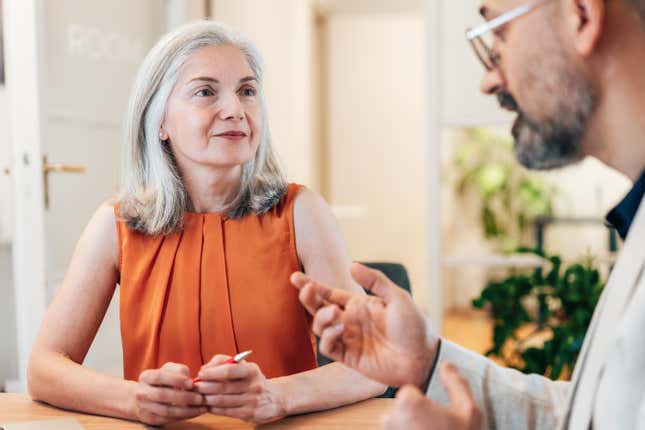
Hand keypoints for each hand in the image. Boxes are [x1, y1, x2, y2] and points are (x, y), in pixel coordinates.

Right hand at [132, 362, 206, 425]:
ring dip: (186, 410)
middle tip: (200, 398)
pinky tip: (194, 413)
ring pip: (166, 411)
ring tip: (201, 408)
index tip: (191, 383)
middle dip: (184, 397)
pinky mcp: (149, 419)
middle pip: (162, 395)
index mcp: (146, 376)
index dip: (176, 380)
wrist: (146, 397)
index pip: (160, 377)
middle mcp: (141, 392)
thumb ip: (179, 370)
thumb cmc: (163, 380)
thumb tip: (189, 382)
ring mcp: (144, 407)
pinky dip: (183, 417)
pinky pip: (167, 420)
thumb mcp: (169, 370)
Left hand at [195, 355, 286, 422]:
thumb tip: (205, 369)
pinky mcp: (250, 414)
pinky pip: (226, 412)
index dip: (213, 372)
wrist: (274, 398)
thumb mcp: (243, 366)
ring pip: (222, 401)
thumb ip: (223, 362)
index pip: (230, 370)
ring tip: (199, 396)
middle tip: (195, 386)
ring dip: (207, 398)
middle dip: (205, 387)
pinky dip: (214, 408)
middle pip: (223, 387)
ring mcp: (252, 401)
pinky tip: (209, 405)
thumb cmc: (252, 380)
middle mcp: (254, 385)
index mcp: (252, 370)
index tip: (201, 373)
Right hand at [291, 263, 438, 387]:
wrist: (423, 357)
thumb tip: (351, 265)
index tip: (296, 277)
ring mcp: (349, 339)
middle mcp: (350, 321)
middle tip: (307, 290)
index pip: (329, 293)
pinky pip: (329, 347)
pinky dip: (328, 336)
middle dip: (308, 298)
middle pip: (319, 308)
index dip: (312, 286)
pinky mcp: (350, 357)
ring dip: (321, 317)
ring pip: (320, 327)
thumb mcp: (398, 298)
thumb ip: (375, 281)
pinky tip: (339, 329)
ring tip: (335, 313)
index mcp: (359, 305)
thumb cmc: (415, 327)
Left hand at [381, 362, 481, 429]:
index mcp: (408, 403)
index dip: (424, 405)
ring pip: (396, 428)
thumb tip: (447, 364)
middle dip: (414, 421)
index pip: (409, 394)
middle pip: (400, 411)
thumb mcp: (469, 413)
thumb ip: (457, 384)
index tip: (436, 420)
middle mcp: (389, 418)